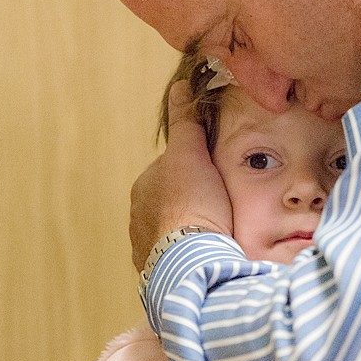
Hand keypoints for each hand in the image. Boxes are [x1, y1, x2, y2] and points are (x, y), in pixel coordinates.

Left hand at [130, 80, 232, 269]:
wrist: (193, 261)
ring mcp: (146, 248)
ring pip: (174, 230)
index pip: (173, 169)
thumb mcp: (191, 153)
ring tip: (218, 234)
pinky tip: (208, 255)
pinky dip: (190, 255)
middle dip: (194, 202)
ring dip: (192, 230)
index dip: (197, 169)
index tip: (217, 176)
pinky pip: (176, 258)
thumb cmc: (194, 204)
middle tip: (222, 206)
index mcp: (144, 187)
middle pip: (173, 200)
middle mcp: (138, 217)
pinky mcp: (157, 273)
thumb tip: (180, 86)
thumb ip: (185, 122)